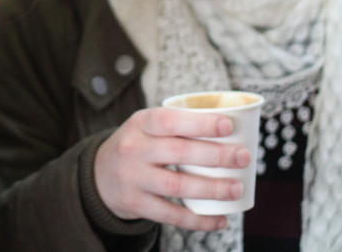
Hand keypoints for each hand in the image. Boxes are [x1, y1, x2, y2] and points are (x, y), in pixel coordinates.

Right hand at [93, 106, 251, 230]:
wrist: (98, 174)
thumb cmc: (137, 146)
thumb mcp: (146, 127)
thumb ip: (177, 126)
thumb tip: (232, 131)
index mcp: (140, 123)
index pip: (169, 120)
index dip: (200, 123)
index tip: (228, 126)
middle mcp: (133, 149)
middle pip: (179, 153)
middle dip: (216, 155)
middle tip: (243, 157)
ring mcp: (132, 178)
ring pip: (177, 185)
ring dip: (211, 188)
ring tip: (237, 188)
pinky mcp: (135, 203)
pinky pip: (170, 215)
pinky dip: (198, 220)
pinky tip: (219, 220)